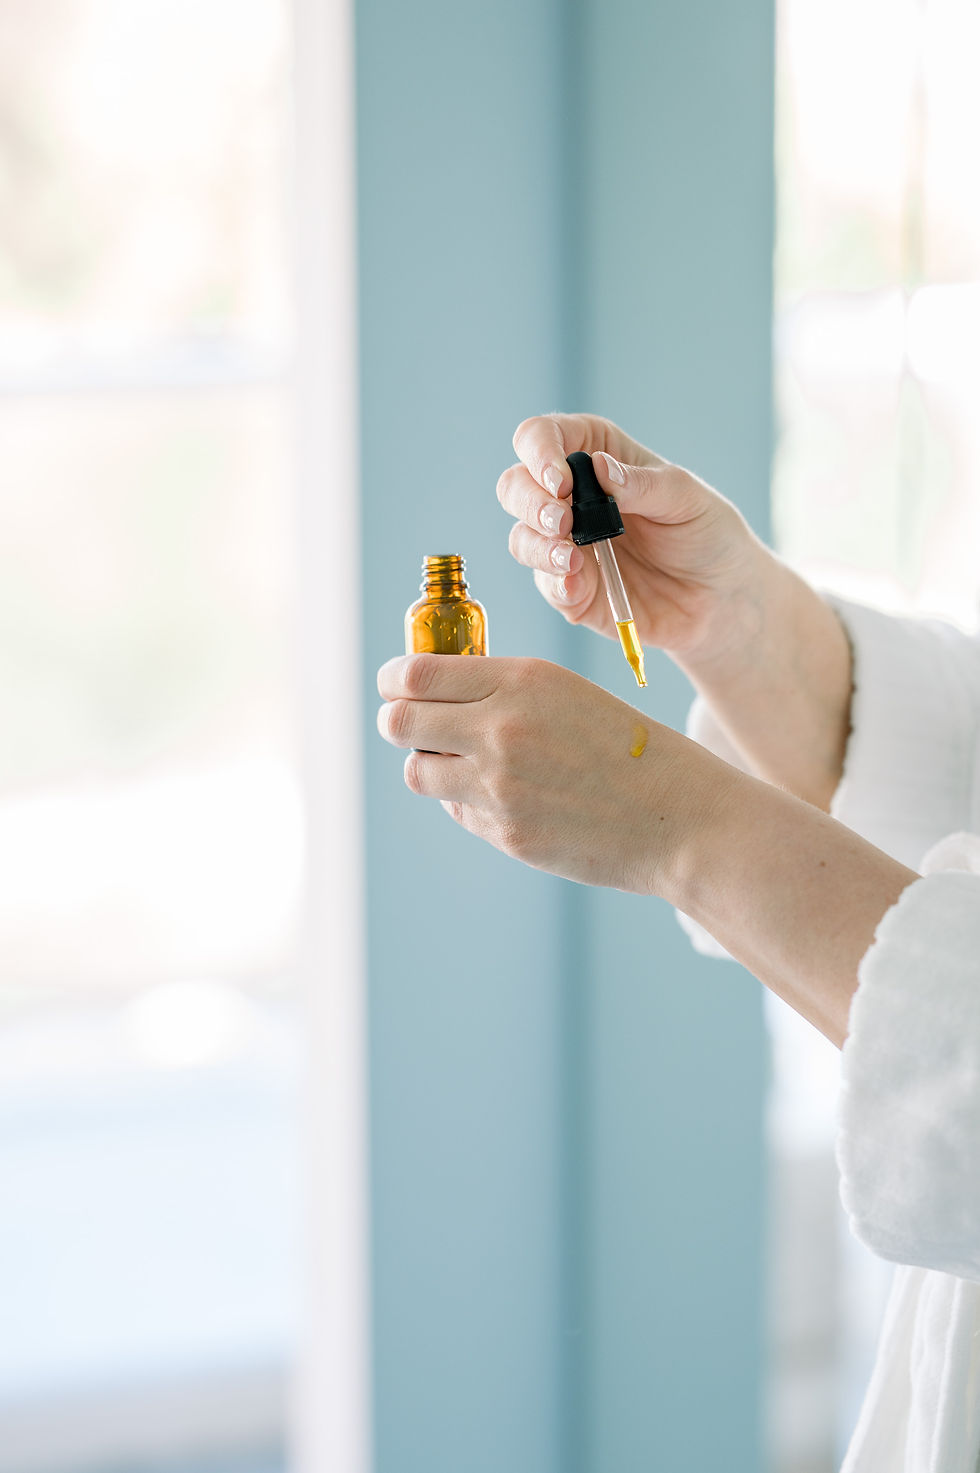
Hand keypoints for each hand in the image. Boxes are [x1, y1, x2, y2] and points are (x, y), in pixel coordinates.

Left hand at [376, 652, 726, 894]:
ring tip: (462, 762)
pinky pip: (458, 811)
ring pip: (418, 772)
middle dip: (398, 721)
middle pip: (399, 722)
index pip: (417, 674)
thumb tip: (432, 693)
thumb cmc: (628, 747)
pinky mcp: (506, 834)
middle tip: (410, 723)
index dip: (395, 679)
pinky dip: (469, 802)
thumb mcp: (566, 693)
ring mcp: (500, 787)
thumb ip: (501, 688)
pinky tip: (511, 797)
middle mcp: (502, 729)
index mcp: (521, 680)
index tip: (396, 683)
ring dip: (430, 765)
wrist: (680, 817)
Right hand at [497, 412, 768, 670]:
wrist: (721, 597)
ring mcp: (566, 545)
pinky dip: (556, 584)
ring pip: (521, 538)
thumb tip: (601, 466)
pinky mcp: (571, 589)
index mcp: (595, 456)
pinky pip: (546, 585)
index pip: (542, 437)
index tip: (560, 481)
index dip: (539, 453)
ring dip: (537, 546)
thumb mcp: (686, 498)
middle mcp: (571, 498)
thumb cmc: (707, 534)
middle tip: (564, 523)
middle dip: (531, 504)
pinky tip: (578, 585)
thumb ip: (643, 484)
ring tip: (571, 558)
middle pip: (515, 486)